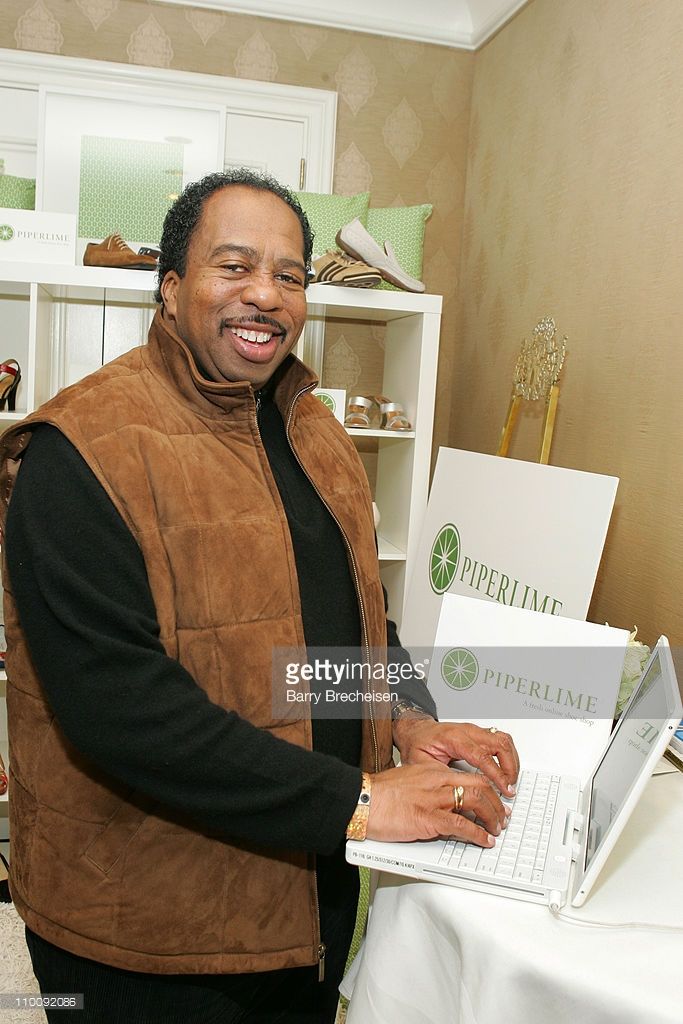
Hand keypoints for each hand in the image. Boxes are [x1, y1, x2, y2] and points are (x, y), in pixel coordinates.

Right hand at [366, 762, 507, 846]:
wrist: (362, 799)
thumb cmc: (380, 793)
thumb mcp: (409, 781)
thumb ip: (428, 787)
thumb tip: (441, 800)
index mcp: (433, 771)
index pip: (470, 776)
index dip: (488, 789)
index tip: (494, 800)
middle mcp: (437, 781)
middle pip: (480, 786)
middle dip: (496, 803)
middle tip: (502, 816)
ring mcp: (434, 799)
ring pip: (477, 802)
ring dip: (492, 818)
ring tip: (496, 829)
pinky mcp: (429, 818)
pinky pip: (462, 826)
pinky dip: (478, 834)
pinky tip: (483, 840)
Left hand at [393, 717, 518, 796]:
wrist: (415, 730)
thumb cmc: (417, 744)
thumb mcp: (420, 762)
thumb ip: (440, 775)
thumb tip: (459, 790)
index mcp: (453, 738)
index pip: (482, 755)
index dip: (496, 774)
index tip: (505, 788)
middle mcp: (467, 731)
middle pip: (499, 743)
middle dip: (509, 767)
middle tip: (509, 787)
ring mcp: (475, 730)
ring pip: (504, 739)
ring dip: (512, 760)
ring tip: (511, 780)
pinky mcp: (479, 733)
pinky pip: (501, 739)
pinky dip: (508, 754)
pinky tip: (507, 769)